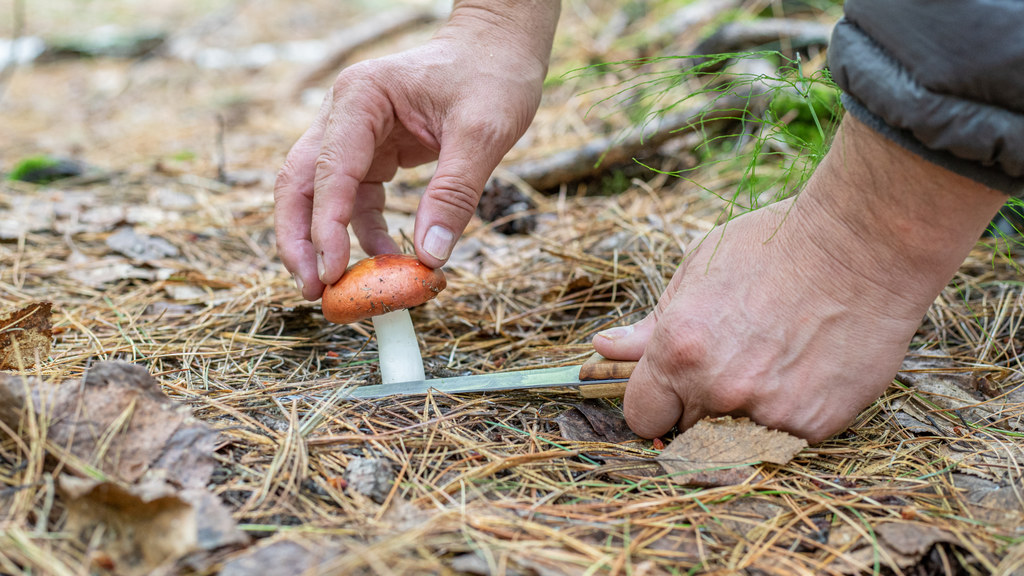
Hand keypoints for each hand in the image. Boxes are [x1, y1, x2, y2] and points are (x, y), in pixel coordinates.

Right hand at [275, 2, 558, 299]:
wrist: (499, 47)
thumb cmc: (492, 75)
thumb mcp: (483, 132)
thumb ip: (454, 193)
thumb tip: (430, 257)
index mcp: (361, 98)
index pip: (329, 170)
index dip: (325, 227)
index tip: (331, 272)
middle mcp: (345, 115)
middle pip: (300, 183)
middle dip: (300, 240)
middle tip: (313, 290)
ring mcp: (355, 136)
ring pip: (321, 197)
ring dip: (328, 243)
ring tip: (345, 289)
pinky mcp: (373, 155)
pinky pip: (357, 202)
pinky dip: (365, 234)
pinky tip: (388, 258)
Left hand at [593, 116, 1005, 442]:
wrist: (863, 245)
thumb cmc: (775, 247)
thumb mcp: (696, 272)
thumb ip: (649, 325)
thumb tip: (602, 349)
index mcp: (678, 351)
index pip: (641, 416)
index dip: (653, 405)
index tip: (669, 392)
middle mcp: (717, 389)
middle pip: (684, 433)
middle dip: (695, 410)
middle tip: (728, 368)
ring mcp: (766, 412)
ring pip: (730, 445)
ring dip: (736, 422)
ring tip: (765, 371)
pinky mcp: (812, 425)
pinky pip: (780, 443)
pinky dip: (783, 420)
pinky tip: (799, 376)